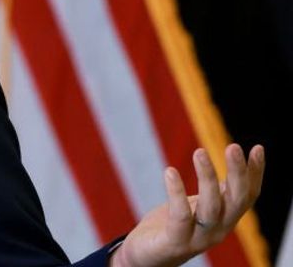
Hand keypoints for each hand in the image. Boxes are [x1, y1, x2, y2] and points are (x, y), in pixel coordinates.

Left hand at [111, 144, 264, 266]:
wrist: (145, 256)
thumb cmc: (172, 226)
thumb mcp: (198, 206)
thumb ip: (216, 192)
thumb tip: (237, 167)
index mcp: (225, 219)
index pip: (248, 197)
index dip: (255, 174)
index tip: (258, 148)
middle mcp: (217, 230)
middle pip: (235, 201)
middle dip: (238, 174)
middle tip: (233, 147)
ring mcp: (198, 239)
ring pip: (211, 207)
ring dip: (207, 178)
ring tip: (199, 151)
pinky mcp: (174, 242)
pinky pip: (180, 216)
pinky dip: (176, 192)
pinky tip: (170, 171)